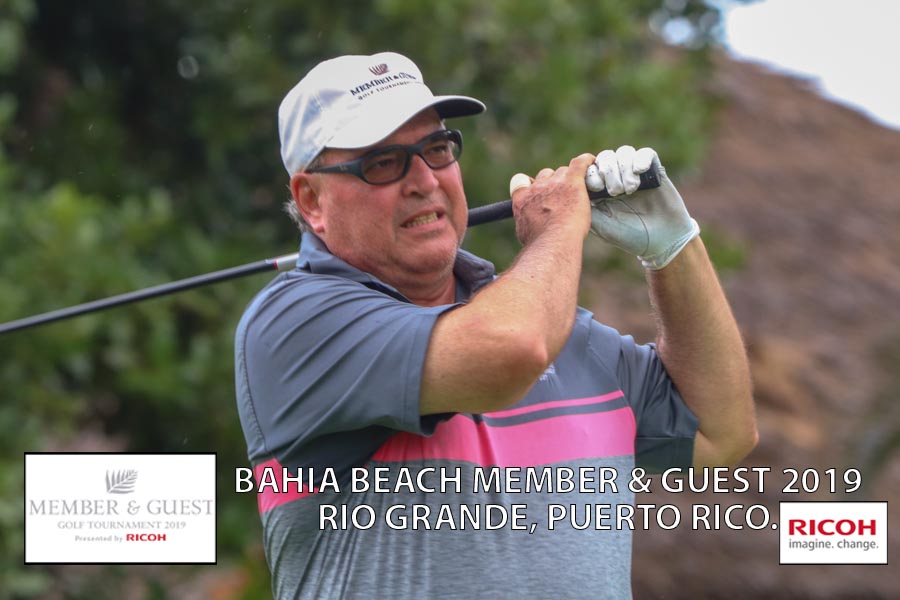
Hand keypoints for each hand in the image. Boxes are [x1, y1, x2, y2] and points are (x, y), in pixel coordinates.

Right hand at [508, 153, 594, 244]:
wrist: (553, 242)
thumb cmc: (540, 243)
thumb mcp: (524, 232)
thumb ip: (526, 220)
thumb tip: (528, 222)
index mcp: (522, 198)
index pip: (521, 180)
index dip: (530, 184)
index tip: (537, 190)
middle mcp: (537, 187)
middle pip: (545, 175)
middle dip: (553, 183)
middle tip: (563, 198)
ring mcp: (555, 183)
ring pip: (563, 172)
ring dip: (569, 179)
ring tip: (578, 192)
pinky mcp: (572, 182)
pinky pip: (580, 163)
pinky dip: (586, 161)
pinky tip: (592, 162)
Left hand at [585, 146, 699, 269]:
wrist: (660, 243)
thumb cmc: (628, 237)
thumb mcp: (601, 225)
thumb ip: (586, 208)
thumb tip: (570, 192)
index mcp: (602, 189)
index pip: (591, 167)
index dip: (591, 171)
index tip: (596, 187)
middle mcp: (618, 178)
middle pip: (606, 157)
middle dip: (608, 171)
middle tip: (614, 192)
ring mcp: (636, 174)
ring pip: (624, 152)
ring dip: (624, 168)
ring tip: (629, 189)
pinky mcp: (655, 172)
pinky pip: (646, 153)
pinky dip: (641, 159)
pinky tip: (640, 172)